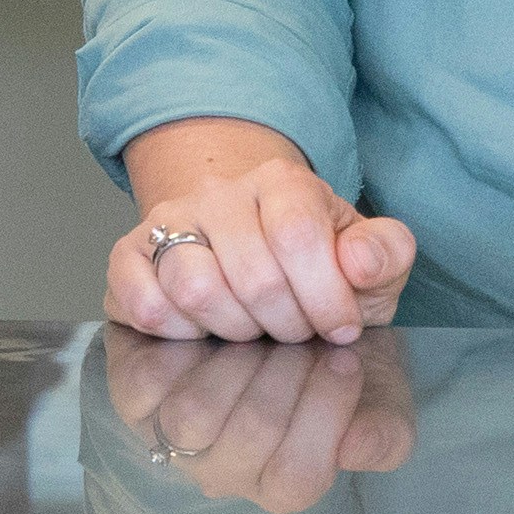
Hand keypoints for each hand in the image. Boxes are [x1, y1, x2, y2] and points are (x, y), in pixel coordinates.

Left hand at [103, 322, 418, 509]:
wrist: (274, 292)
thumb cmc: (332, 353)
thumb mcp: (381, 391)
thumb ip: (386, 425)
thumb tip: (355, 446)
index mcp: (280, 481)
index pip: (295, 478)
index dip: (324, 413)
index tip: (346, 356)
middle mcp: (219, 472)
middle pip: (244, 442)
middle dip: (285, 376)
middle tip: (305, 332)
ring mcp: (169, 436)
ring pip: (192, 416)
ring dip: (236, 360)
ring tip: (263, 324)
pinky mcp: (132, 388)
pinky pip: (146, 376)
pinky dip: (182, 340)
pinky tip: (214, 313)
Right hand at [108, 116, 412, 341]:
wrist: (249, 237)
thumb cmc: (316, 259)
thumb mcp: (367, 255)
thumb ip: (386, 253)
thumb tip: (360, 262)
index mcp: (281, 182)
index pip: (297, 237)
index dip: (326, 298)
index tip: (342, 326)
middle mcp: (217, 192)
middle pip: (252, 276)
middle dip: (287, 324)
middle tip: (298, 330)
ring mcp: (166, 221)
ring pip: (194, 289)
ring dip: (236, 329)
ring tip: (254, 328)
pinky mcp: (127, 255)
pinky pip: (144, 305)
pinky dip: (179, 332)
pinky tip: (207, 330)